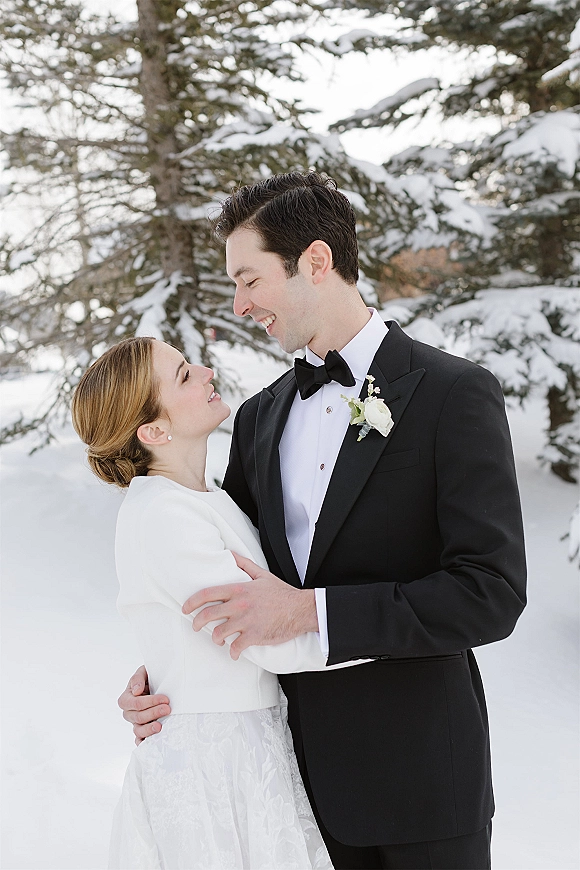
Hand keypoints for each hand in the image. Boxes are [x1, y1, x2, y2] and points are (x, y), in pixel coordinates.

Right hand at [117, 665, 170, 744]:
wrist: (156, 684)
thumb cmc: (148, 678)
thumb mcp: (143, 672)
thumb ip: (137, 678)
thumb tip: (136, 691)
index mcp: (126, 699)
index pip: (136, 704)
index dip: (150, 702)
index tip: (165, 699)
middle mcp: (128, 713)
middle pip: (138, 717)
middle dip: (154, 713)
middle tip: (168, 709)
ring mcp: (135, 723)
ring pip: (138, 730)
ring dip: (149, 729)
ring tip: (160, 727)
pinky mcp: (142, 730)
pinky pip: (140, 739)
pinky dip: (144, 742)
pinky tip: (152, 742)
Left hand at [182, 553, 317, 660]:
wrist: (301, 609)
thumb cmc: (281, 592)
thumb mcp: (262, 575)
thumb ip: (244, 564)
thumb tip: (229, 553)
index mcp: (239, 589)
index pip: (208, 594)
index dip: (192, 602)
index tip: (185, 609)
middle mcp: (239, 605)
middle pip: (208, 615)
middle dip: (197, 623)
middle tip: (195, 627)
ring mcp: (246, 621)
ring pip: (219, 633)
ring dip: (215, 638)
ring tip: (218, 639)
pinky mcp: (255, 635)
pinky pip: (236, 647)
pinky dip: (233, 652)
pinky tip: (234, 652)